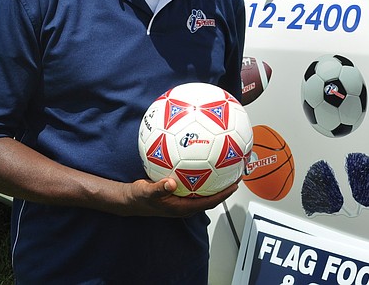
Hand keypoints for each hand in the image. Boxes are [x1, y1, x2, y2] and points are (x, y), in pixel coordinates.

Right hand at [119, 177, 238, 217]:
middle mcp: (186, 204)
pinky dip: (202, 174)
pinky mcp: (179, 191)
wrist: (131, 199)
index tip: (234, 186)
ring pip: (204, 190)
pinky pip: (195, 183)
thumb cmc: (139, 197)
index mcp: (182, 208)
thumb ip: (158, 188)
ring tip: (226, 167)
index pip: (209, 202)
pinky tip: (205, 161)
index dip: (223, 195)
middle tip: (237, 174)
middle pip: (211, 197)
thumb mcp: (147, 192)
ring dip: (215, 181)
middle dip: (225, 187)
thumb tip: (170, 183)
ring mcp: (183, 198)